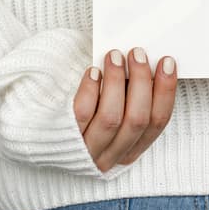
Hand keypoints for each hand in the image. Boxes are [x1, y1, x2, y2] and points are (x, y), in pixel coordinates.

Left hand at [74, 46, 177, 171]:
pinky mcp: (66, 140)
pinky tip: (93, 72)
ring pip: (111, 117)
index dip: (166, 91)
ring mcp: (88, 150)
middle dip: (142, 82)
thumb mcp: (113, 115)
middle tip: (138, 54)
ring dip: (117, 81)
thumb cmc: (87, 117)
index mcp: (131, 150)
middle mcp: (112, 155)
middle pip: (137, 120)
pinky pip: (82, 113)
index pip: (157, 122)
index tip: (166, 62)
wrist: (42, 139)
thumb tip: (146, 64)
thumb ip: (131, 97)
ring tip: (115, 56)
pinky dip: (91, 89)